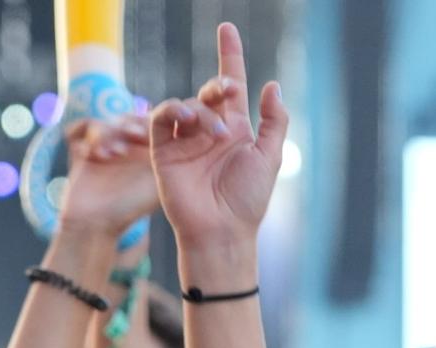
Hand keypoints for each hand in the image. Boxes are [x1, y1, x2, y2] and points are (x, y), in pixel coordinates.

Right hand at [59, 115, 162, 235]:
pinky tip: (94, 154)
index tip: (159, 132)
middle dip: (132, 123)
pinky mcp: (82, 146)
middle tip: (137, 135)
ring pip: (106, 122)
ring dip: (110, 134)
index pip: (151, 121)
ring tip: (118, 153)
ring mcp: (103, 142)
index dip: (155, 121)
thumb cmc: (132, 207)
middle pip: (128, 117)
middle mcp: (125, 141)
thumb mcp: (159, 185)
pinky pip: (80, 128)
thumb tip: (188, 144)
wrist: (96, 222)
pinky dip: (88, 136)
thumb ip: (174, 164)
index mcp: (146, 146)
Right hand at [147, 22, 289, 250]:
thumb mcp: (270, 157)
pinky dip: (173, 111)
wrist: (222, 231)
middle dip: (218, 84)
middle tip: (229, 91)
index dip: (229, 56)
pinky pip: (161, 118)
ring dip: (203, 109)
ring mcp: (185, 140)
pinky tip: (188, 119)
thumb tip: (272, 85)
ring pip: (187, 103)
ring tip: (218, 132)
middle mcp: (209, 131)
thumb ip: (274, 120)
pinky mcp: (163, 150)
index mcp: (236, 130)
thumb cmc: (248, 200)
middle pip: (209, 91)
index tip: (227, 28)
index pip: (230, 85)